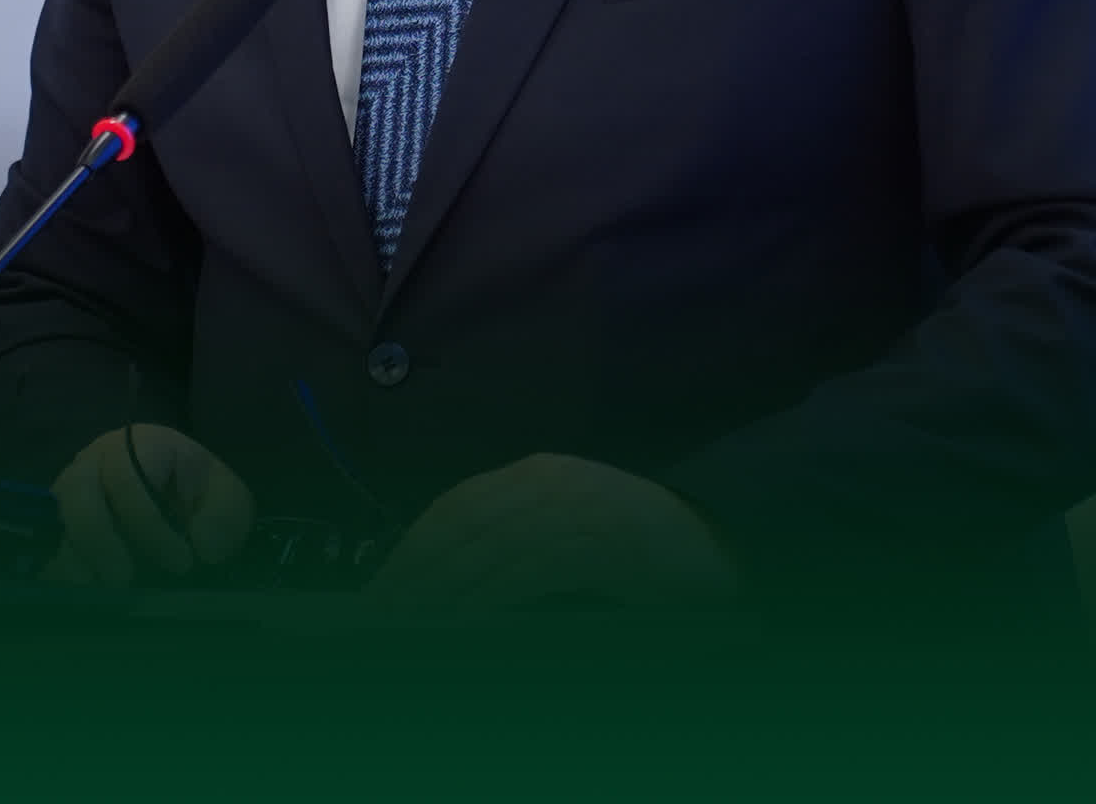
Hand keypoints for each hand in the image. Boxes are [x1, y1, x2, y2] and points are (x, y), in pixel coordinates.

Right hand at [41, 422, 256, 586]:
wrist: (178, 496)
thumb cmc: (201, 494)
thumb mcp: (227, 497)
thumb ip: (224, 516)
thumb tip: (202, 545)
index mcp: (141, 445)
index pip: (128, 478)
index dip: (149, 525)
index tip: (182, 563)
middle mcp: (97, 462)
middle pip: (78, 493)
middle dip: (99, 540)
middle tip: (124, 579)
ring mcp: (72, 490)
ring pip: (56, 519)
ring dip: (75, 559)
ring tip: (103, 592)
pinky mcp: (60, 523)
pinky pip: (47, 545)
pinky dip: (62, 572)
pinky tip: (87, 596)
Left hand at [366, 453, 738, 610]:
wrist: (711, 540)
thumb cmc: (633, 542)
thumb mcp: (565, 526)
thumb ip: (515, 538)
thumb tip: (448, 578)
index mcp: (536, 472)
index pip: (458, 504)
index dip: (414, 544)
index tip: (384, 585)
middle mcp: (550, 480)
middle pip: (465, 523)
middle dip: (419, 570)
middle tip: (386, 612)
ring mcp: (576, 506)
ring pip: (493, 546)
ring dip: (448, 588)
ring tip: (415, 623)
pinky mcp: (600, 541)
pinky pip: (532, 568)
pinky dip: (493, 594)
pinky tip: (467, 619)